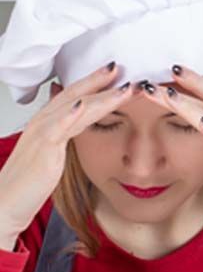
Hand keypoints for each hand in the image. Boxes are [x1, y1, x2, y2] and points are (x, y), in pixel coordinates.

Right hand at [0, 63, 135, 249]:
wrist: (5, 204)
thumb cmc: (29, 182)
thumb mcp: (52, 152)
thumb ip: (66, 134)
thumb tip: (81, 120)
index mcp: (47, 123)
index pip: (73, 96)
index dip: (93, 82)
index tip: (115, 72)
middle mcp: (43, 123)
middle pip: (74, 94)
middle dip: (98, 80)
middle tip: (120, 67)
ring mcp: (41, 134)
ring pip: (74, 107)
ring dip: (100, 95)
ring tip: (122, 85)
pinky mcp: (42, 150)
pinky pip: (56, 128)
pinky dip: (70, 114)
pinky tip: (83, 105)